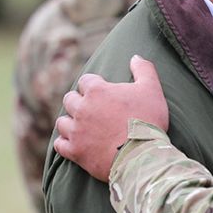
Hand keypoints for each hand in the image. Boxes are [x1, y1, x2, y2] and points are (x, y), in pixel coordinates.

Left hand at [54, 56, 168, 180]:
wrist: (143, 155)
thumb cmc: (148, 120)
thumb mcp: (152, 90)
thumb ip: (144, 70)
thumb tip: (135, 57)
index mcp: (97, 91)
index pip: (85, 81)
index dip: (94, 85)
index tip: (103, 92)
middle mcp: (82, 109)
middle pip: (69, 99)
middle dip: (79, 102)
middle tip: (92, 109)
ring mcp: (76, 131)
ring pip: (62, 122)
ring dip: (70, 122)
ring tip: (82, 126)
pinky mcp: (75, 151)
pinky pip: (59, 145)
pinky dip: (65, 143)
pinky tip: (75, 144)